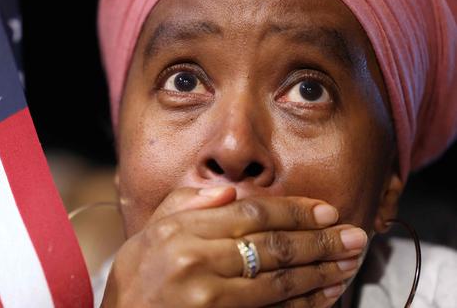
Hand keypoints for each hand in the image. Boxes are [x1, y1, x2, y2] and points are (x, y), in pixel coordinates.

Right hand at [101, 187, 366, 306]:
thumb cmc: (134, 281)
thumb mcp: (148, 233)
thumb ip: (184, 204)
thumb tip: (229, 191)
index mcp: (180, 231)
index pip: (250, 213)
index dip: (294, 211)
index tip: (325, 211)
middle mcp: (196, 261)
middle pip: (272, 246)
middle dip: (319, 241)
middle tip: (353, 236)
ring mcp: (210, 297)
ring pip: (279, 281)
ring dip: (319, 272)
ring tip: (348, 263)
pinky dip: (303, 304)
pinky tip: (325, 294)